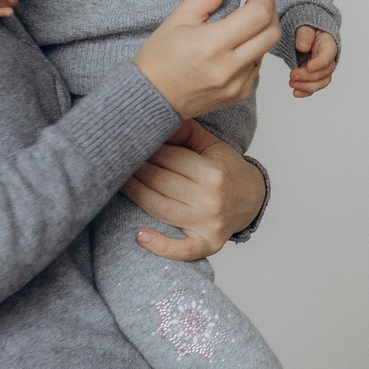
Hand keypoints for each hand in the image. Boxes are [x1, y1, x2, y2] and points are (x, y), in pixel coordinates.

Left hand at [122, 122, 266, 260]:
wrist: (251, 200)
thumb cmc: (227, 170)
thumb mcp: (213, 145)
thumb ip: (187, 133)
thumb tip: (157, 119)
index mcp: (214, 171)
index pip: (169, 158)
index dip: (146, 150)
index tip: (130, 143)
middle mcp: (211, 198)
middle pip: (161, 182)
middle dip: (136, 169)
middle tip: (117, 160)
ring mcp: (208, 224)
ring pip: (161, 208)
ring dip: (135, 194)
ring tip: (117, 183)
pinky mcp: (207, 244)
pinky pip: (183, 250)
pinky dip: (160, 246)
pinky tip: (141, 236)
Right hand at [133, 0, 279, 118]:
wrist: (151, 97)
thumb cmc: (161, 56)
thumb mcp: (182, 13)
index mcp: (211, 45)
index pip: (258, 14)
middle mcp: (229, 69)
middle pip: (272, 31)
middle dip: (269, 7)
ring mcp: (237, 85)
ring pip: (267, 48)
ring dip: (260, 28)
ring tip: (240, 20)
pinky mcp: (240, 94)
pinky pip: (257, 64)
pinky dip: (252, 48)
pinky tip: (232, 46)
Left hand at [290, 25, 339, 97]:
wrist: (307, 36)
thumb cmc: (308, 31)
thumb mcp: (305, 28)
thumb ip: (305, 35)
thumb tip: (302, 47)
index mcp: (328, 46)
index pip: (328, 57)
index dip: (319, 64)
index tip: (308, 66)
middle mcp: (329, 60)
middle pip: (324, 73)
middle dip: (308, 76)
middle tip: (292, 74)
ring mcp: (323, 70)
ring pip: (321, 83)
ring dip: (306, 86)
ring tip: (292, 83)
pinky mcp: (315, 77)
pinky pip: (314, 87)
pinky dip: (305, 92)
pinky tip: (296, 93)